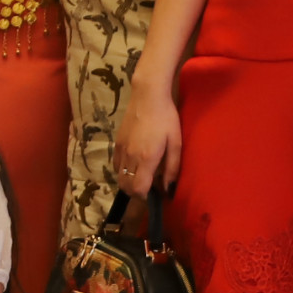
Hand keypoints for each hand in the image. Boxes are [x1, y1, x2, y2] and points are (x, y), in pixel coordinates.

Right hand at [113, 79, 182, 204]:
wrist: (148, 96)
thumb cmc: (166, 119)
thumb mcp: (176, 143)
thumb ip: (172, 169)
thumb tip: (168, 190)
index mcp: (146, 159)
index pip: (138, 189)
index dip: (145, 197)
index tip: (154, 194)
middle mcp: (130, 157)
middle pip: (126, 186)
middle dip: (136, 193)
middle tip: (149, 187)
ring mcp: (121, 150)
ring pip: (119, 177)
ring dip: (128, 182)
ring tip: (142, 177)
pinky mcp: (117, 142)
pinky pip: (116, 165)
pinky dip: (122, 171)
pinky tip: (134, 164)